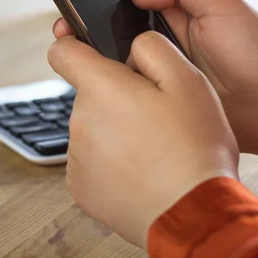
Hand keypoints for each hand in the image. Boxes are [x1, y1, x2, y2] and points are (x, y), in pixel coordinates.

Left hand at [48, 31, 238, 247]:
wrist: (192, 212)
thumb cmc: (194, 147)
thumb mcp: (188, 79)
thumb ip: (152, 47)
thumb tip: (131, 45)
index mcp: (102, 88)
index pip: (62, 52)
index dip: (76, 46)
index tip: (90, 52)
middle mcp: (80, 120)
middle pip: (90, 94)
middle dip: (116, 97)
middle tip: (155, 115)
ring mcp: (77, 157)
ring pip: (94, 128)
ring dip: (116, 130)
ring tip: (154, 148)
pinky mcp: (80, 187)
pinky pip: (93, 160)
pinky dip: (112, 161)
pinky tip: (142, 170)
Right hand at [53, 0, 257, 165]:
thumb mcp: (224, 3)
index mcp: (176, 12)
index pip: (129, 0)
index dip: (102, 0)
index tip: (76, 4)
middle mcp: (164, 42)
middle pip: (117, 32)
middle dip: (91, 31)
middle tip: (66, 34)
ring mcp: (161, 74)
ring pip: (120, 64)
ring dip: (100, 62)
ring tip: (75, 59)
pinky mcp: (162, 103)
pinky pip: (132, 94)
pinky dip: (116, 91)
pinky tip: (98, 89)